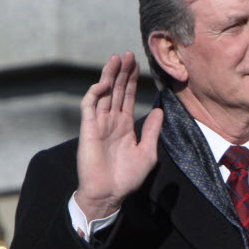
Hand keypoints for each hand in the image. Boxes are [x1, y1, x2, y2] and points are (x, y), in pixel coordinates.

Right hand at [74, 52, 163, 220]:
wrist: (109, 194)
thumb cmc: (127, 177)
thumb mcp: (147, 152)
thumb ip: (152, 131)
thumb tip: (160, 111)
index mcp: (125, 125)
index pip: (128, 97)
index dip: (131, 80)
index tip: (136, 64)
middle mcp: (111, 121)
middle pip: (116, 90)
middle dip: (121, 72)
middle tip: (127, 54)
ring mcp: (99, 123)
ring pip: (103, 93)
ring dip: (108, 76)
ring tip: (116, 59)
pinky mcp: (88, 129)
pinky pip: (90, 106)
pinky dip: (96, 93)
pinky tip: (105, 82)